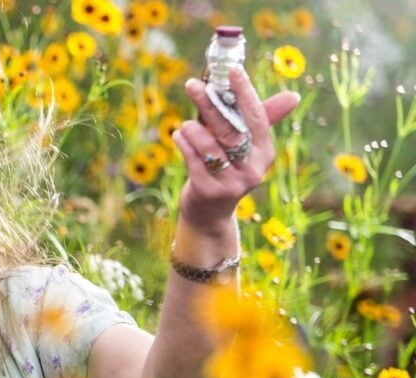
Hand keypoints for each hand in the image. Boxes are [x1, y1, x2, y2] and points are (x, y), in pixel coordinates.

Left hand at [173, 67, 300, 231]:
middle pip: (232, 131)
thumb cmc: (226, 169)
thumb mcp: (244, 147)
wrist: (209, 214)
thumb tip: (293, 96)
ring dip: (195, 131)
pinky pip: (194, 163)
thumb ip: (260, 120)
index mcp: (264, 152)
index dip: (245, 93)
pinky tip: (177, 135)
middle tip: (192, 85)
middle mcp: (252, 169)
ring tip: (185, 123)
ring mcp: (231, 183)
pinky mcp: (209, 192)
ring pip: (212, 149)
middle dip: (211, 105)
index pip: (257, 118)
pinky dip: (184, 146)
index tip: (232, 70)